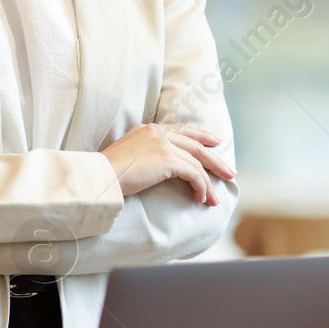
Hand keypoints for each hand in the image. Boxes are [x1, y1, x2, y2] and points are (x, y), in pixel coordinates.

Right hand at [100, 123, 234, 205]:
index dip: (200, 136)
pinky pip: (193, 174)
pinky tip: (201, 198)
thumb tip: (157, 167)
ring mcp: (163, 144)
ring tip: (215, 198)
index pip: (181, 130)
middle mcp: (157, 132)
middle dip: (214, 159)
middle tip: (228, 171)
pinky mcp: (167, 159)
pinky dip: (201, 187)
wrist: (100, 176)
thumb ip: (145, 154)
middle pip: (195, 144)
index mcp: (148, 129)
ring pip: (197, 162)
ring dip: (208, 182)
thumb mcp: (128, 156)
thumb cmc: (107, 173)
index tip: (214, 142)